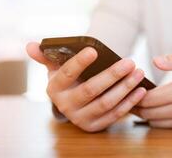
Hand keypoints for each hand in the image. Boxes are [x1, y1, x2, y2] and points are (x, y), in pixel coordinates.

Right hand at [26, 42, 146, 131]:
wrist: (73, 103)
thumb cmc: (67, 81)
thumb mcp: (55, 68)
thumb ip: (46, 56)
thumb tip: (30, 45)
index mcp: (54, 89)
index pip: (66, 74)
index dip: (79, 62)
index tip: (94, 50)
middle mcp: (65, 106)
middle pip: (91, 90)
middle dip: (112, 75)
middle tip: (129, 62)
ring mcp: (80, 118)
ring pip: (106, 103)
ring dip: (125, 88)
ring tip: (138, 73)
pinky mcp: (95, 126)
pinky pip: (115, 115)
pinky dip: (130, 102)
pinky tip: (141, 90)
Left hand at [134, 51, 171, 128]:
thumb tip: (155, 61)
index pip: (150, 98)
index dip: (136, 94)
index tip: (130, 86)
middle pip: (149, 113)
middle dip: (136, 105)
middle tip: (128, 95)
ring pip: (156, 122)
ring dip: (145, 114)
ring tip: (139, 102)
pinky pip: (168, 127)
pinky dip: (157, 120)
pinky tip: (154, 110)